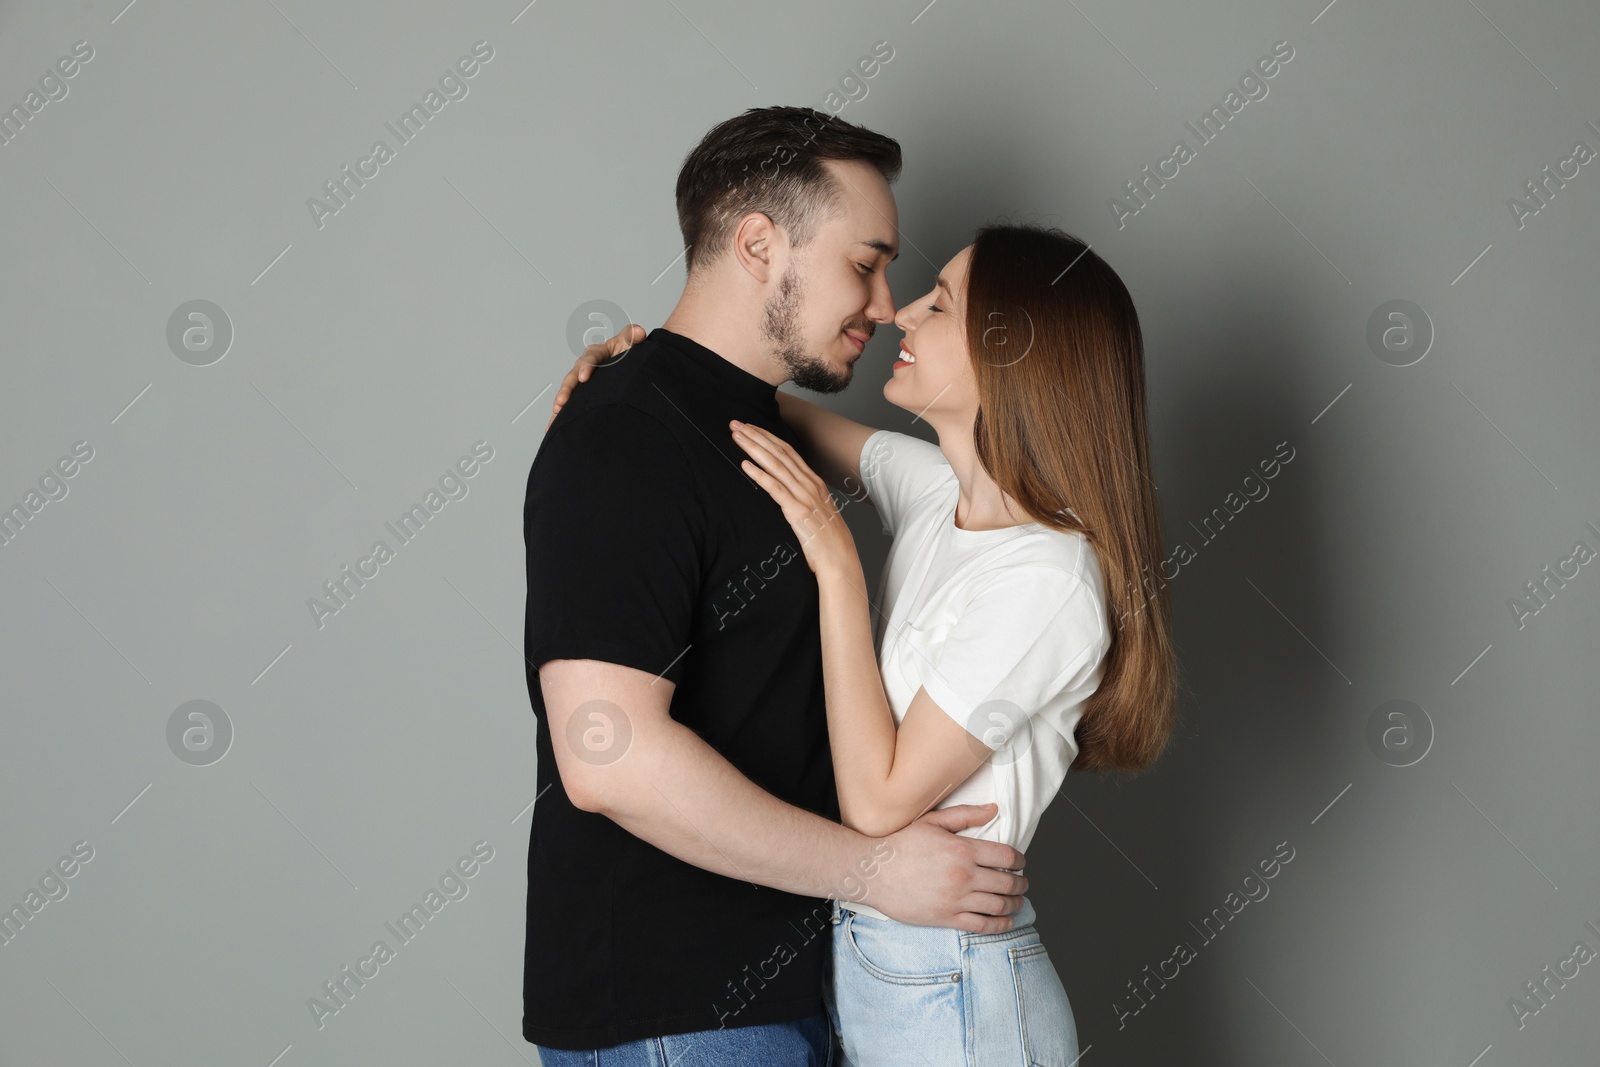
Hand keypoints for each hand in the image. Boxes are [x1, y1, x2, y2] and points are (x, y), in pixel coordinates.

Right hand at [547, 323, 644, 430]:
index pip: (590, 359)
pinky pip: (570, 403)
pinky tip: (553, 426)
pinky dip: (562, 414)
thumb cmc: (628, 351)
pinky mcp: (581, 393)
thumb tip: (639, 332)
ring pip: (569, 391)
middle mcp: (585, 366)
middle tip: (562, 401)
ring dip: (562, 401)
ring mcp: (581, 380)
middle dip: (567, 389)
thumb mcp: (630, 342)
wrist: (629, 364)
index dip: (586, 368)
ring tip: (557, 412)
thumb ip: (633, 336)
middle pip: (573, 377)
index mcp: (597, 353)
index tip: (583, 378)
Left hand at [729, 420, 861, 579]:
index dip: (767, 437)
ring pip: (775, 464)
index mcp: (814, 482)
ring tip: (737, 436)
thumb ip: (803, 499)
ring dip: (754, 448)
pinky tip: (745, 465)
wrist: (840, 560)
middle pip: (779, 452)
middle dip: (756, 436)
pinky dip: (759, 474)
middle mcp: (809, 484)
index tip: (751, 427)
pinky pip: (775, 488)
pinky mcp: (797, 511)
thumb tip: (786, 493)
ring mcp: (804, 496)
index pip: (788, 451)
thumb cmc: (827, 540)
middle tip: (736, 424)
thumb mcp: (816, 512)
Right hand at [863, 803, 1028, 932]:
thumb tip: (994, 809)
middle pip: (1008, 883)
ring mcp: (956, 900)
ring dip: (1015, 903)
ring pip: (999, 905)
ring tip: (1017, 901)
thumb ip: (965, 815)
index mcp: (962, 850)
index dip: (1020, 860)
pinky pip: (982, 925)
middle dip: (1021, 883)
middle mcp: (964, 876)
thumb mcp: (932, 821)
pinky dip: (1000, 924)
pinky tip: (1006, 920)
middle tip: (1023, 883)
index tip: (1021, 862)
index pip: (1006, 856)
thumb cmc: (901, 844)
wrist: (874, 872)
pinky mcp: (946, 918)